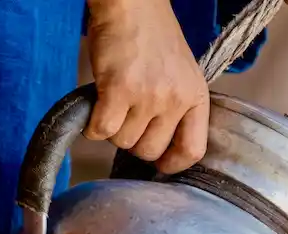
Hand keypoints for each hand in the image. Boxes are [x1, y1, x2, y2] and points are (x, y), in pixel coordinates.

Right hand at [84, 0, 208, 174]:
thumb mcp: (181, 73)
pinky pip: (101, 130)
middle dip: (133, 142)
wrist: (131, 4)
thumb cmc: (153, 35)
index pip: (192, 150)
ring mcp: (147, 96)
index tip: (159, 163)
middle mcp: (175, 100)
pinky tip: (95, 109)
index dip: (173, 163)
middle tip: (126, 119)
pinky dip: (92, 126)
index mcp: (195, 97)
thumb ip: (177, 107)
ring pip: (122, 141)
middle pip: (149, 151)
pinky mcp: (118, 90)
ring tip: (113, 103)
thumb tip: (161, 146)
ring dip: (111, 129)